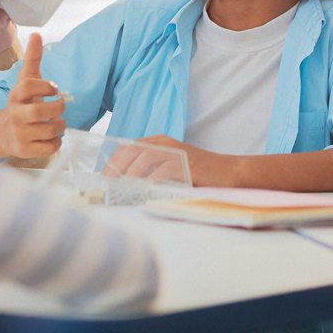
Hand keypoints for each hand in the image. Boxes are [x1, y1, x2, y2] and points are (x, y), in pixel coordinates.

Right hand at [2, 33, 65, 158]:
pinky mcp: (25, 151)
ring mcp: (20, 134)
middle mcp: (16, 115)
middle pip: (40, 111)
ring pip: (49, 130)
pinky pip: (50, 147)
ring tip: (57, 121)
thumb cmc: (22, 103)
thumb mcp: (26, 81)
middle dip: (58, 107)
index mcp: (16, 96)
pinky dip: (57, 142)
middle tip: (60, 105)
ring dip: (60, 125)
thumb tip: (36, 34)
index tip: (54, 87)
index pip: (28, 86)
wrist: (3, 133)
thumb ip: (32, 59)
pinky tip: (51, 136)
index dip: (45, 85)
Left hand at [105, 135, 232, 185]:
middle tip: (108, 184)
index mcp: (159, 142)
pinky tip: (144, 190)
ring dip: (130, 175)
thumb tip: (125, 184)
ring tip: (122, 188)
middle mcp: (166, 144)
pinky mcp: (186, 164)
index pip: (128, 146)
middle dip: (116, 167)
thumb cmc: (198, 173)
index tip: (104, 177)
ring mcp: (177, 152)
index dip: (113, 161)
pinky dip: (151, 180)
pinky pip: (163, 171)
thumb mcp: (171, 167)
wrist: (229, 172)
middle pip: (132, 150)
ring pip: (145, 158)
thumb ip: (151, 170)